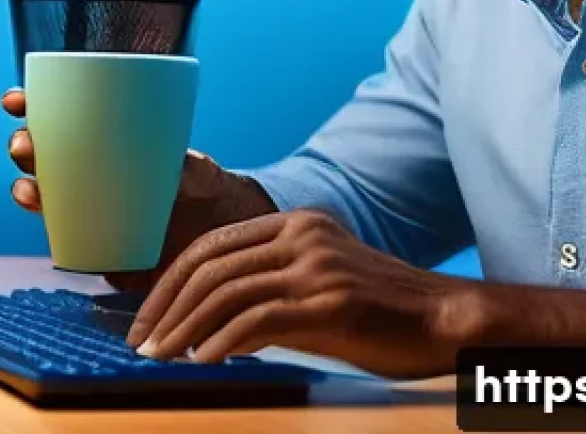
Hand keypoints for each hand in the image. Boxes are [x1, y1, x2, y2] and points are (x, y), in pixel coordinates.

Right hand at [1, 87, 278, 293]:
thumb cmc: (200, 187)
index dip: (31, 108)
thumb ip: (185, 165)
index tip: (15, 101)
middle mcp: (88, 173)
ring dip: (26, 189)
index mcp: (103, 143)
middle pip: (42, 156)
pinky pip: (60, 236)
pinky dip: (48, 229)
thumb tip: (178, 165)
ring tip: (29, 189)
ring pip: (44, 194)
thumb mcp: (193, 167)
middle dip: (23, 147)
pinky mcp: (92, 242)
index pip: (59, 121)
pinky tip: (41, 221)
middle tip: (25, 144)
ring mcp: (87, 206)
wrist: (211, 233)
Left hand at [124, 209, 481, 378]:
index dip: (172, 281)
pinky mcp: (329, 301)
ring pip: (227, 290)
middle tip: (141, 341)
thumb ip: (269, 294)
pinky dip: (222, 341)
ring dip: (184, 327)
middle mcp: (303, 235)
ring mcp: (316, 265)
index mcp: (297, 223)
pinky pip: (258, 318)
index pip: (215, 245)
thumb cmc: (381, 312)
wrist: (445, 319)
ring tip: (159, 357)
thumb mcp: (319, 288)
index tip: (148, 316)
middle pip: (212, 263)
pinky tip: (204, 361)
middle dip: (166, 304)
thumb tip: (210, 328)